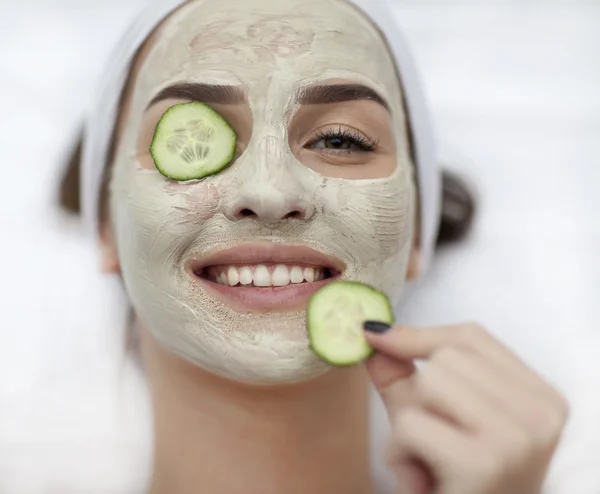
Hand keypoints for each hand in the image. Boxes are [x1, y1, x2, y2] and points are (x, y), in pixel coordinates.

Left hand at [363, 322, 568, 493]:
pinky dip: (399, 451)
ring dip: (407, 424)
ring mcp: (517, 437)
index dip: (420, 335)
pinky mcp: (485, 462)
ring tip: (426, 460)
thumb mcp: (434, 421)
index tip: (378, 337)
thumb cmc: (456, 484)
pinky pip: (411, 424)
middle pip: (446, 358)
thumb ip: (404, 377)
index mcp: (540, 397)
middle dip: (418, 396)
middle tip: (430, 441)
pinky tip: (418, 479)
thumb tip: (371, 333)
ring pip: (428, 384)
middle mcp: (540, 413)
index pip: (472, 336)